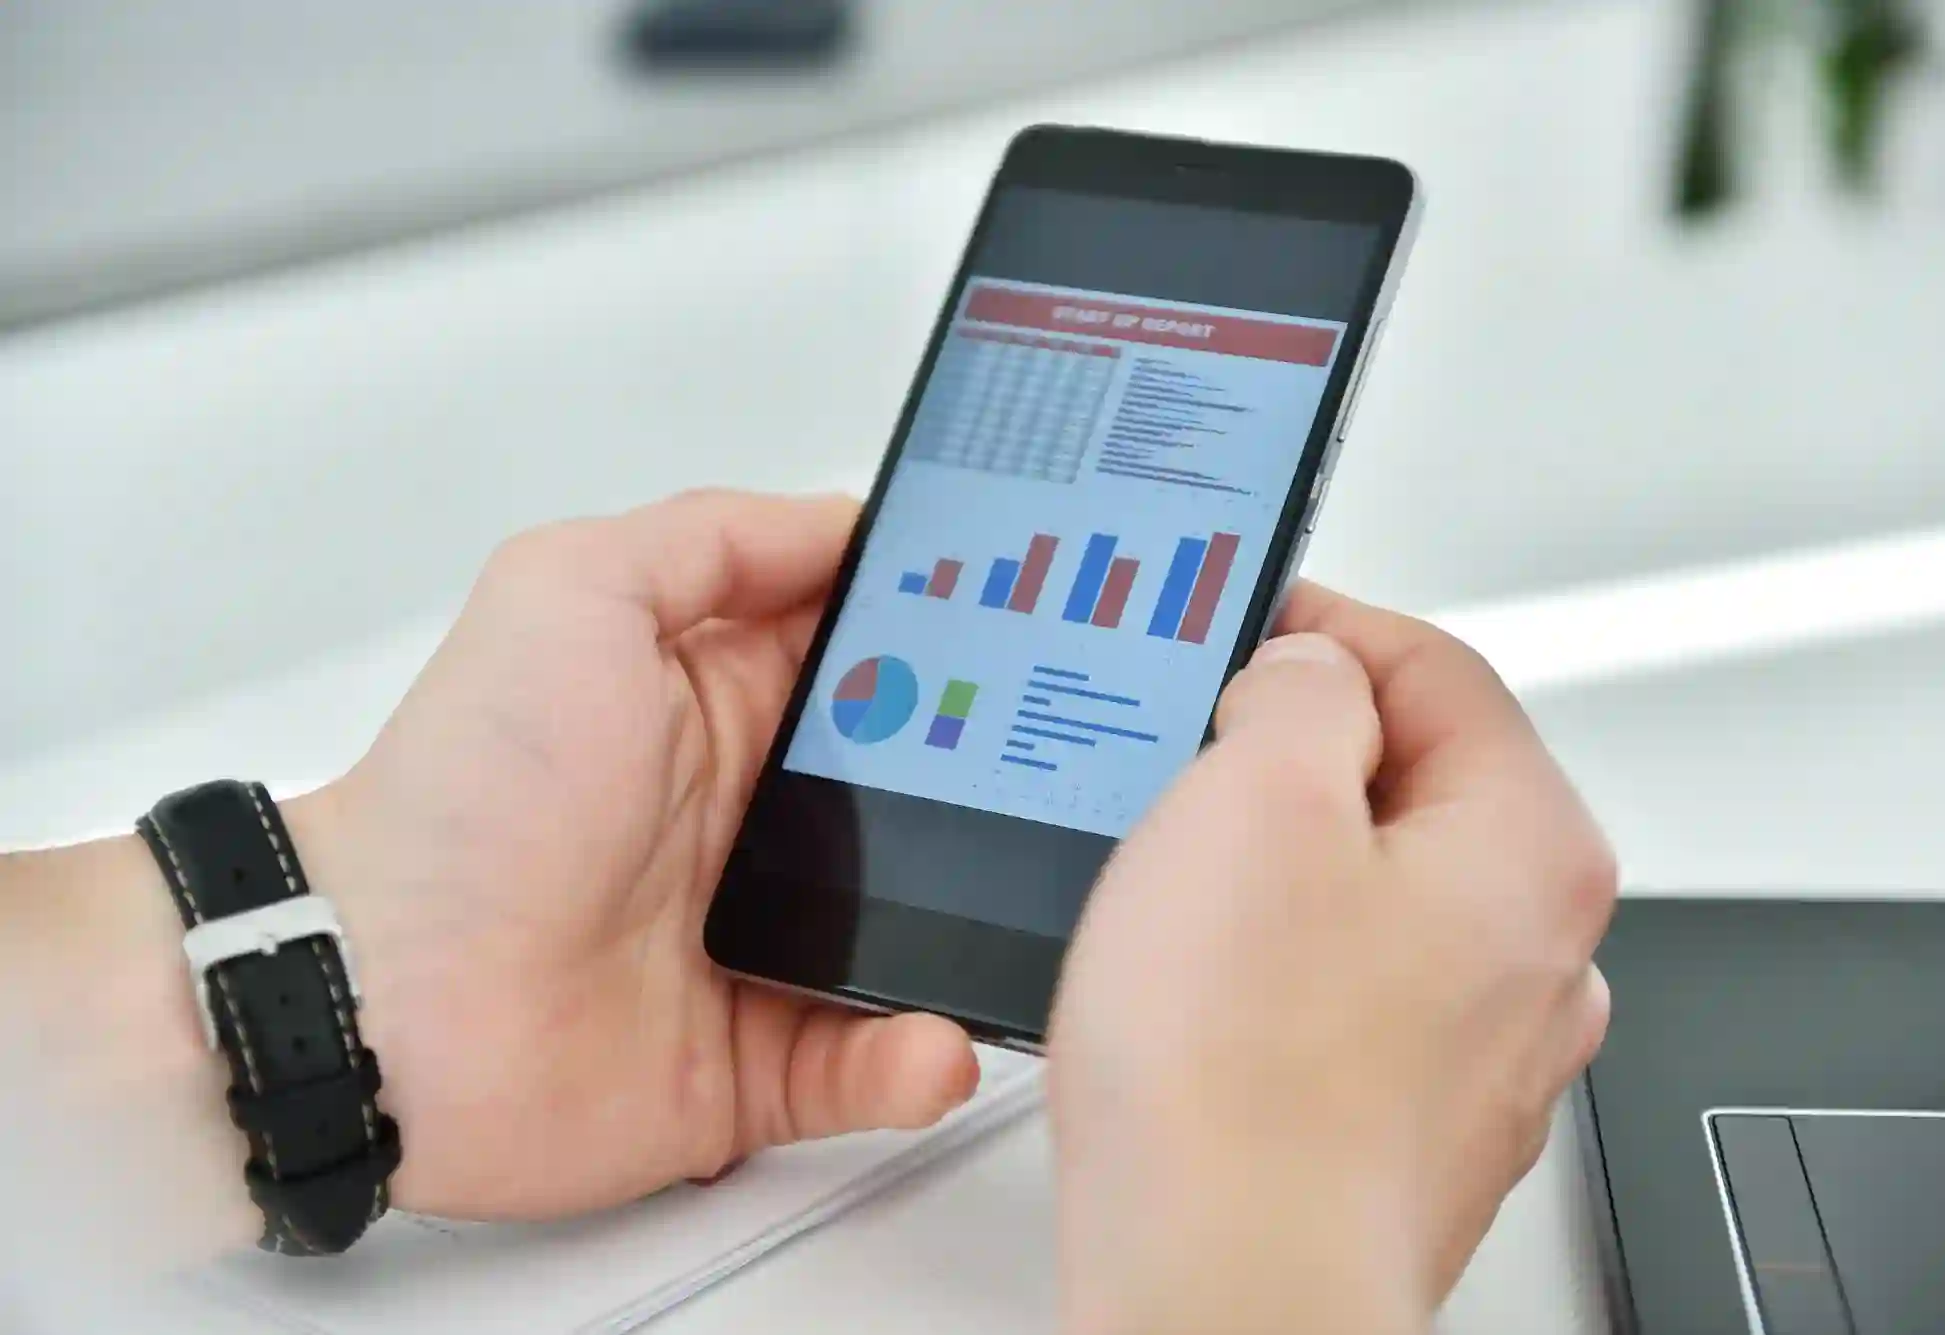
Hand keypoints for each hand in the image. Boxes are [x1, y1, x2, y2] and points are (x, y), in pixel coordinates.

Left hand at [293, 491, 978, 1220]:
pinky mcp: (753, 1062)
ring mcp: (759, 944)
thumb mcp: (568, 591)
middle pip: (918, 798)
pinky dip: (913, 1058)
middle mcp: (750, 822)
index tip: (1041, 632)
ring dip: (974, 934)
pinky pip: (867, 1063)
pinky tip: (929, 1037)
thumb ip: (710, 541)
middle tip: (1064, 785)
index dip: (952, 648)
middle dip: (995, 791)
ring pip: (916, 936)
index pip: (873, 665)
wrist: (382, 998)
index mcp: (720, 707)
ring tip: (1023, 925)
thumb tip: (844, 521)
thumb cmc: (467, 793)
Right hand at [1047, 586, 1615, 1334]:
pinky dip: (1274, 974)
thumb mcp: (1254, 797)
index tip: (1250, 627)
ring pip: (1370, 895)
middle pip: (1409, 786)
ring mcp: (1477, 1051)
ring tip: (1179, 896)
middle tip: (1188, 761)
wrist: (1224, 1290)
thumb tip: (1308, 674)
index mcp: (1530, 849)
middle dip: (1293, 760)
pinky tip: (1198, 1000)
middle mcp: (1535, 954)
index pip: (1439, 670)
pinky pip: (1342, 996)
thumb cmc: (1245, 1084)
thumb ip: (1301, 692)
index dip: (1325, 627)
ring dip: (1277, 871)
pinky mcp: (1407, 1122)